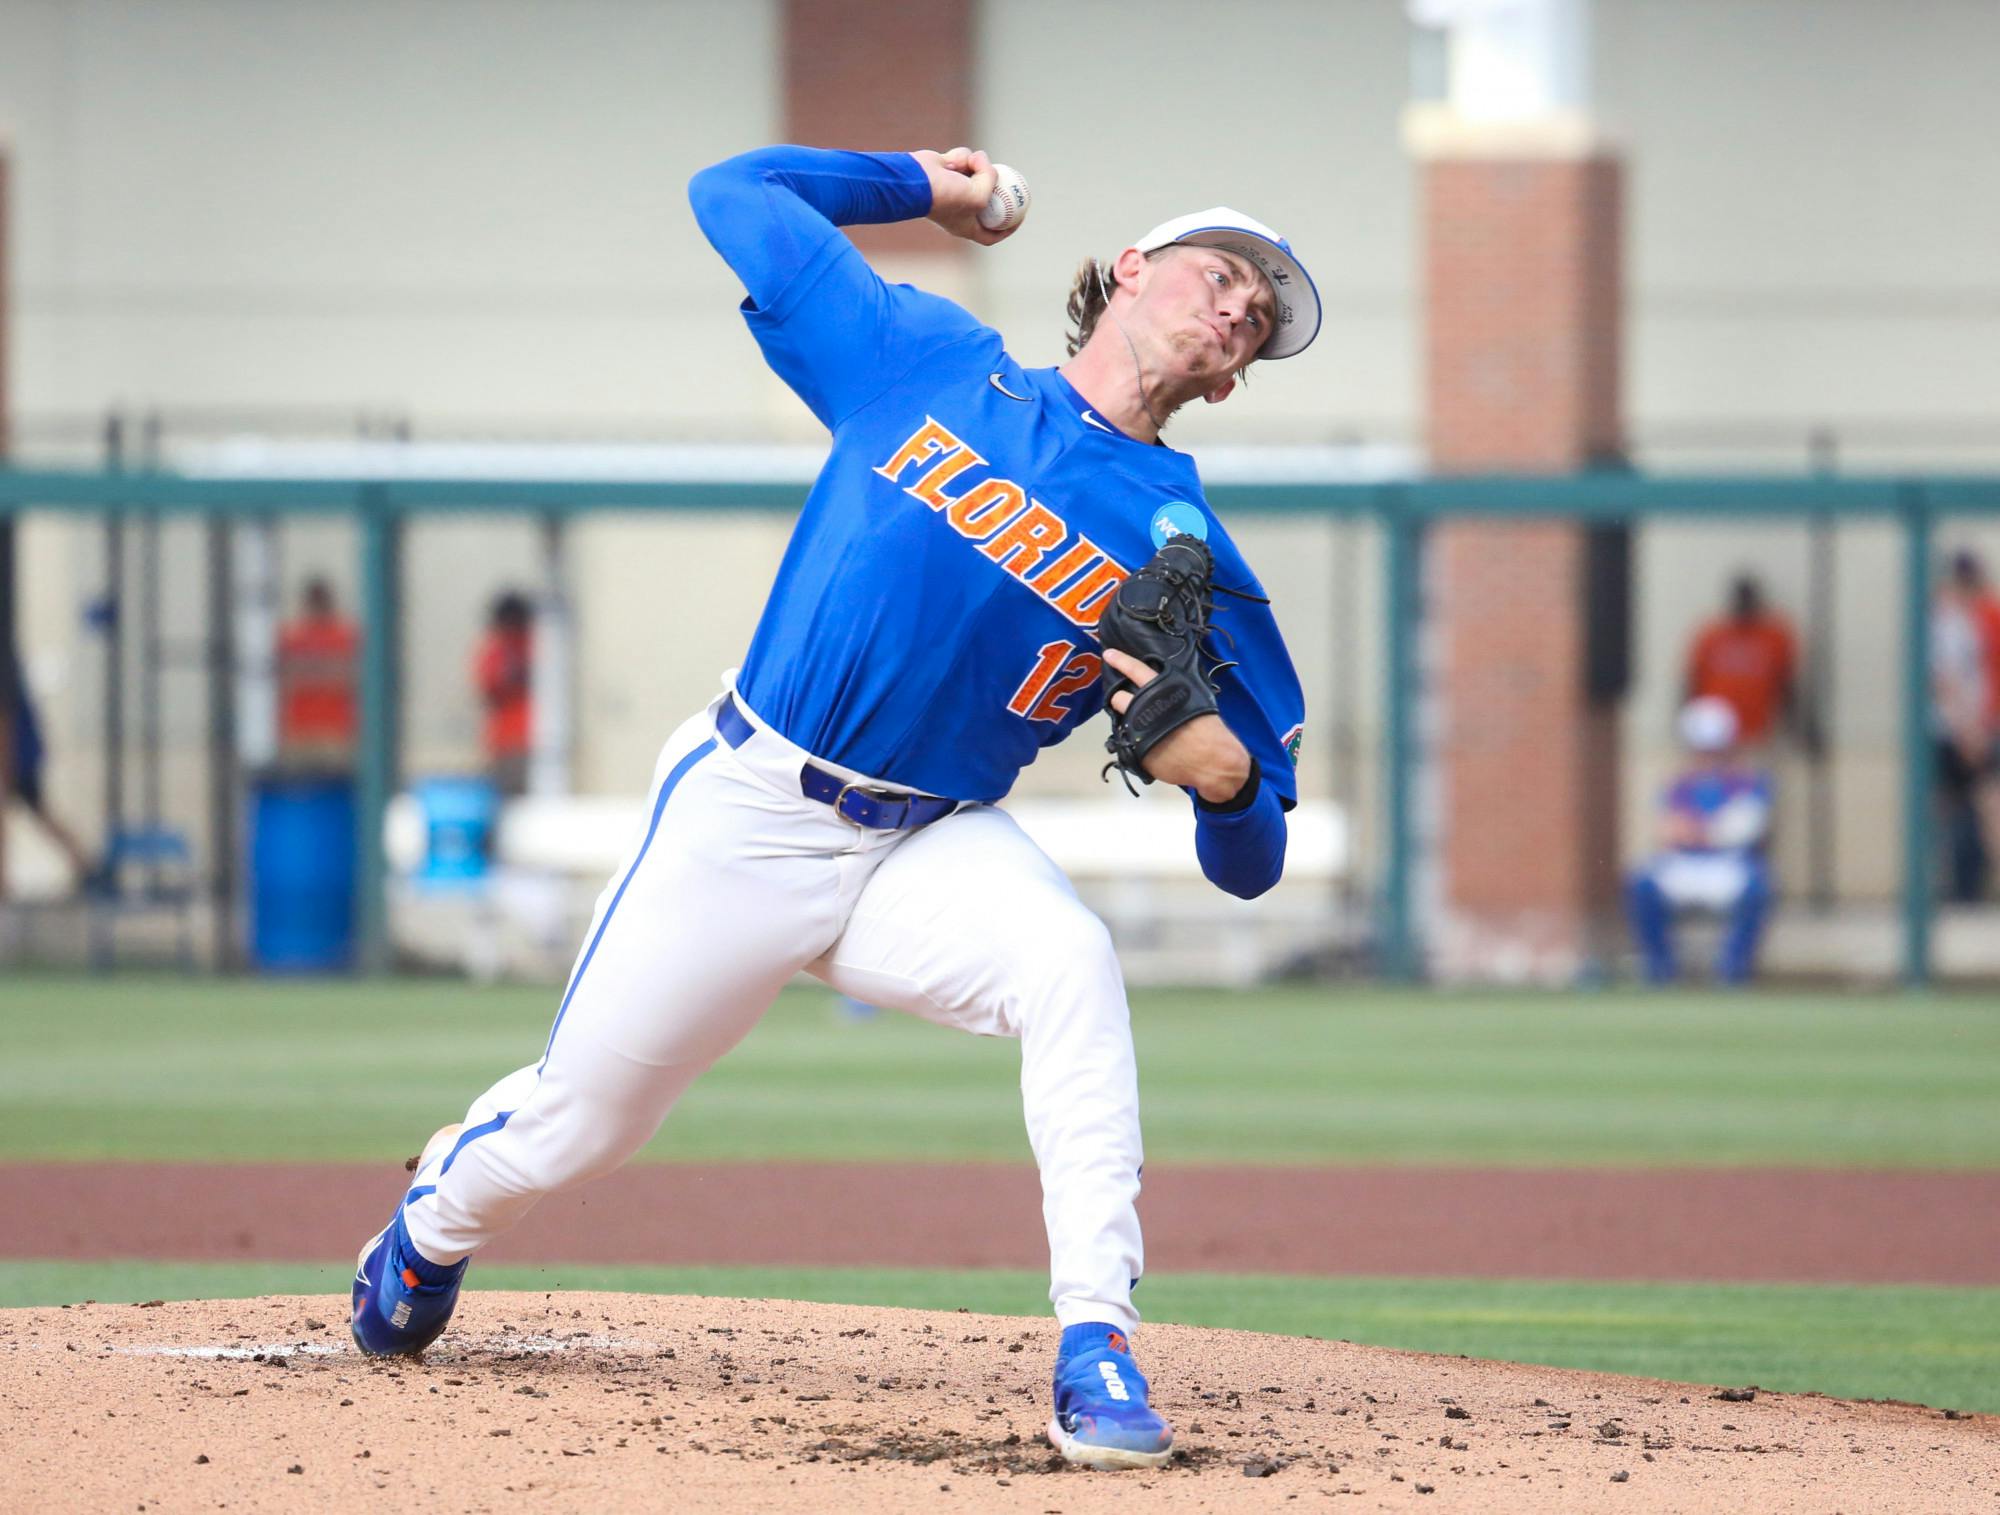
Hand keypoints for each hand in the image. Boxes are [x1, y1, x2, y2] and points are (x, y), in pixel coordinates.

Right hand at [910, 147, 1010, 246]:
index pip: (991, 234)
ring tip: (969, 163)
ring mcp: (953, 189)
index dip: (1007, 229)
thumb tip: (985, 161)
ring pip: (977, 172)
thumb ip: (990, 179)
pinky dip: (961, 157)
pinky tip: (950, 161)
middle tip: (1009, 178)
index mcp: (966, 226)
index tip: (1019, 216)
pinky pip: (964, 159)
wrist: (916, 180)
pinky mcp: (947, 170)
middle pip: (987, 200)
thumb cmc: (946, 196)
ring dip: (977, 165)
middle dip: (996, 188)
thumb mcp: (979, 195)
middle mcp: (960, 209)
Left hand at [1102, 648, 1251, 802]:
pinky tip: (1149, 744)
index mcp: (1162, 690)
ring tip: (1136, 722)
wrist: (1213, 762)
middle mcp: (1145, 707)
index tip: (1108, 654)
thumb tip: (1162, 691)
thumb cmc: (1210, 730)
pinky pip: (1130, 742)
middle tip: (1126, 701)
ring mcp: (1138, 730)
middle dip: (1120, 698)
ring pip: (1121, 719)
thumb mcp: (1194, 700)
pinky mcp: (1137, 751)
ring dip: (1126, 718)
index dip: (1121, 660)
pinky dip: (1135, 741)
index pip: (1136, 670)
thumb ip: (1172, 693)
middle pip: (1119, 697)